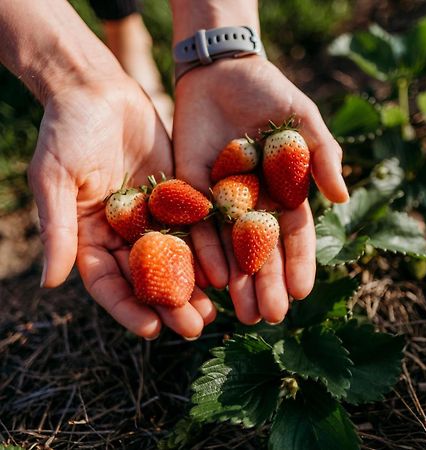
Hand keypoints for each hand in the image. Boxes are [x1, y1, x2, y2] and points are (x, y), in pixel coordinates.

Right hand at [29, 76, 215, 338]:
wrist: (98, 90)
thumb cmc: (67, 130)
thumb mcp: (55, 177)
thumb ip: (56, 227)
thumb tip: (49, 282)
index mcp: (89, 235)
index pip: (108, 283)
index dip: (128, 308)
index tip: (152, 329)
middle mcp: (121, 232)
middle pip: (147, 277)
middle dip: (169, 304)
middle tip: (194, 327)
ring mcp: (151, 215)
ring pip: (174, 258)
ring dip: (193, 284)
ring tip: (214, 309)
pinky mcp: (175, 195)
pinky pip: (192, 226)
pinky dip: (207, 248)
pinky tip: (225, 267)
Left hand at [173, 57, 347, 324]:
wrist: (221, 72)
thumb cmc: (270, 92)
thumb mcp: (303, 119)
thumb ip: (322, 156)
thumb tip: (342, 198)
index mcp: (281, 191)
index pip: (292, 235)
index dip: (298, 263)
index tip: (301, 292)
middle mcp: (251, 203)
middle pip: (260, 250)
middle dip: (266, 282)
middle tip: (268, 317)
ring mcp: (220, 199)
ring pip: (229, 246)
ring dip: (237, 279)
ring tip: (242, 312)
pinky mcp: (189, 189)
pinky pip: (197, 224)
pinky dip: (204, 249)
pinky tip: (212, 277)